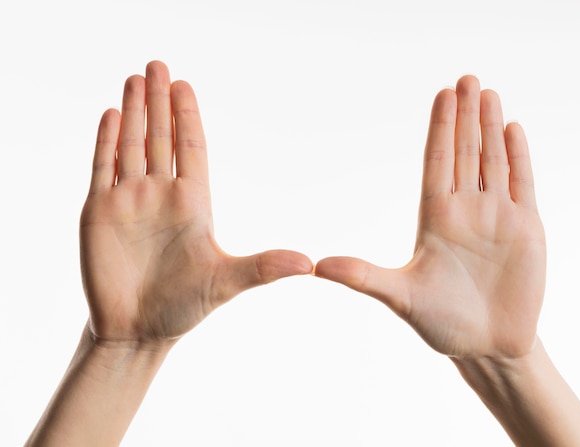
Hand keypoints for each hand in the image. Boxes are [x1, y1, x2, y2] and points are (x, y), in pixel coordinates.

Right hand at [80, 61, 311, 342]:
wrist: (138, 331)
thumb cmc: (184, 307)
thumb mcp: (227, 282)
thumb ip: (264, 267)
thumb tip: (310, 264)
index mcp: (193, 203)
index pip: (191, 148)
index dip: (187, 116)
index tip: (184, 86)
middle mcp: (161, 195)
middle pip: (161, 137)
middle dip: (160, 101)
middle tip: (159, 64)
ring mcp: (129, 201)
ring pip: (132, 145)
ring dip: (134, 112)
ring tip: (136, 78)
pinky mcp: (99, 213)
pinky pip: (103, 168)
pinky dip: (107, 141)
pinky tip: (112, 115)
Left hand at [315, 76, 545, 359]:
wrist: (486, 345)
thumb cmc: (440, 322)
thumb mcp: (399, 297)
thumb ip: (363, 277)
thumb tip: (316, 266)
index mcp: (434, 218)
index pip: (436, 163)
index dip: (440, 130)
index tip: (441, 96)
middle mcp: (465, 210)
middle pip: (464, 153)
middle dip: (466, 116)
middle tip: (466, 78)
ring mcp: (496, 217)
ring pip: (493, 161)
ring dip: (492, 128)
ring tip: (489, 93)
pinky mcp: (526, 229)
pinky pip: (522, 184)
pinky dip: (520, 157)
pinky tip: (514, 129)